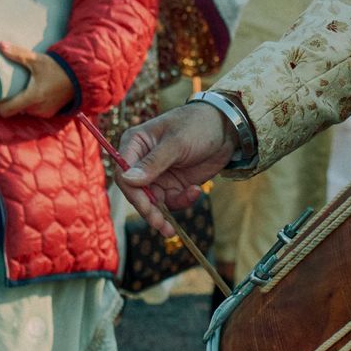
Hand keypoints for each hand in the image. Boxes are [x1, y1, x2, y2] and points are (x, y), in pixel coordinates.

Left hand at [0, 43, 76, 118]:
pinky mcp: (51, 113)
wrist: (81, 76)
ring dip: (21, 103)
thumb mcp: (37, 60)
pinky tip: (34, 93)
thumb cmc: (58, 68)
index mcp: (32, 97)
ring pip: (25, 111)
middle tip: (7, 89)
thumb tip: (0, 45)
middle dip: (9, 101)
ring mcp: (44, 112)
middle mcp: (37, 108)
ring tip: (21, 90)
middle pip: (14, 110)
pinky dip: (32, 104)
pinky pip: (35, 111)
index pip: (6, 110)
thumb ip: (18, 54)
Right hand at [117, 104, 239, 238]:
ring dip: (166, 211)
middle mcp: (142, 162)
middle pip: (137, 194)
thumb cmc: (198, 125)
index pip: (123, 174)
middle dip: (149, 210)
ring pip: (154, 202)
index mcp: (135, 144)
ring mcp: (158, 175)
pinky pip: (172, 201)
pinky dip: (183, 201)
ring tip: (183, 209)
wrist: (227, 127)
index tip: (148, 206)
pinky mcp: (174, 184)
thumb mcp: (177, 142)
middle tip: (162, 225)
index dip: (133, 193)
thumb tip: (127, 180)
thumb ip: (154, 162)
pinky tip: (196, 191)